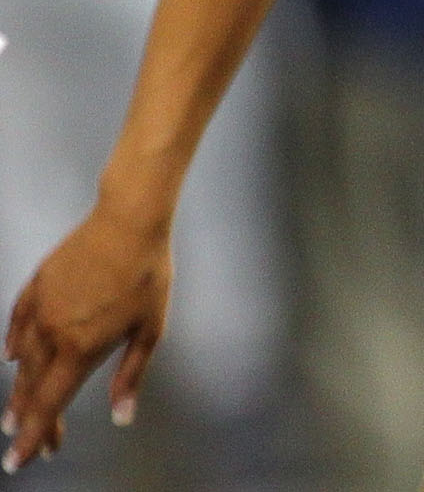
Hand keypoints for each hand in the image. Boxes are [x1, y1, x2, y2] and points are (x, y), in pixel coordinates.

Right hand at [5, 207, 171, 472]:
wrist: (128, 221)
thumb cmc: (149, 274)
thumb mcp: (151, 329)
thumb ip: (130, 375)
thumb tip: (122, 417)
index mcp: (80, 348)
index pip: (50, 404)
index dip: (36, 435)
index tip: (21, 460)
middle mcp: (52, 333)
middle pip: (31, 388)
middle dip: (28, 420)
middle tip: (23, 444)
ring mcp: (40, 309)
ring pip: (21, 359)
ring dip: (18, 389)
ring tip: (14, 413)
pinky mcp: (36, 286)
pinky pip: (16, 323)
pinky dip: (13, 344)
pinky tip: (12, 356)